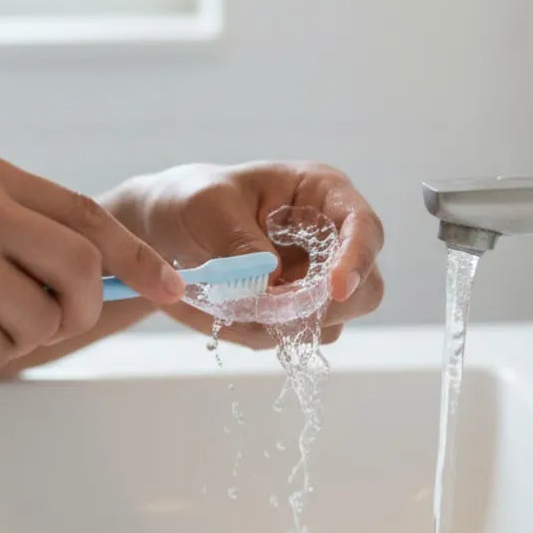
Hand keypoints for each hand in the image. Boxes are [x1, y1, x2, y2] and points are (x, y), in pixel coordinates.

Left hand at [108, 161, 384, 347]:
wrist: (166, 229)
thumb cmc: (192, 200)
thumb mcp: (208, 206)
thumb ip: (240, 239)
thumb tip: (272, 279)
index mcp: (322, 195)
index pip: (363, 228)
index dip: (357, 260)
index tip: (336, 289)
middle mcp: (330, 239)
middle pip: (366, 288)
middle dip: (324, 306)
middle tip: (272, 307)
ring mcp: (316, 280)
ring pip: (332, 321)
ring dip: (287, 323)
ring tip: (234, 301)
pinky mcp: (295, 311)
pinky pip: (295, 338)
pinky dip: (265, 333)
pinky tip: (231, 310)